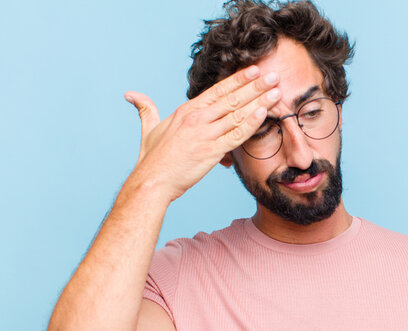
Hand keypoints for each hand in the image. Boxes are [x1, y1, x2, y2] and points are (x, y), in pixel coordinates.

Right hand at [123, 65, 281, 200]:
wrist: (152, 182)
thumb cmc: (152, 159)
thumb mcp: (149, 129)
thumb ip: (146, 109)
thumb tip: (131, 95)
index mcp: (187, 111)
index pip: (217, 90)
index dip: (237, 79)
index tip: (253, 70)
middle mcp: (197, 118)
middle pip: (232, 98)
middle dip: (255, 86)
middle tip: (273, 76)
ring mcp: (205, 134)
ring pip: (238, 114)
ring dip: (259, 101)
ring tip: (276, 92)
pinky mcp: (211, 151)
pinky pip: (236, 135)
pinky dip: (251, 123)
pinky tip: (264, 114)